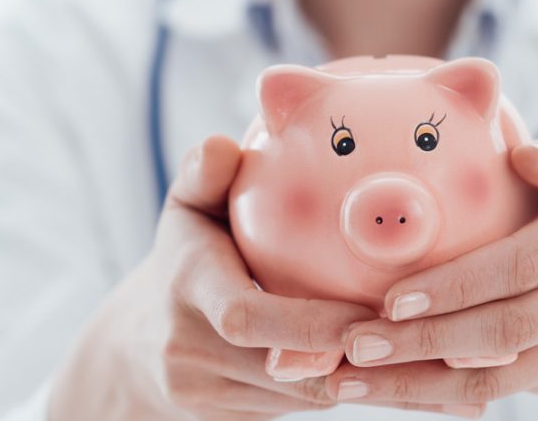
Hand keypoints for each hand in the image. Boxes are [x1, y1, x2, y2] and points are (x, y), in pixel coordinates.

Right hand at [48, 136, 374, 419]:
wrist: (133, 348)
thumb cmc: (182, 261)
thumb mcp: (186, 211)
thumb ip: (203, 174)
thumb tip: (223, 145)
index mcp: (187, 286)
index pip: (244, 315)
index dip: (311, 324)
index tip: (366, 312)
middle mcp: (188, 347)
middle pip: (283, 367)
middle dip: (347, 356)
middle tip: (405, 332)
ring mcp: (202, 392)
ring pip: (297, 396)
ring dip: (350, 375)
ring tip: (405, 347)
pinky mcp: (219, 420)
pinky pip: (293, 409)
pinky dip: (332, 387)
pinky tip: (374, 365)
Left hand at [324, 133, 537, 420]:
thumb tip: (526, 157)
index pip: (521, 263)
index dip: (457, 286)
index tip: (391, 300)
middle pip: (508, 327)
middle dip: (425, 341)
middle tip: (356, 344)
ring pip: (500, 373)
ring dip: (420, 381)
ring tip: (352, 379)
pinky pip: (501, 390)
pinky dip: (441, 393)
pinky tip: (391, 387)